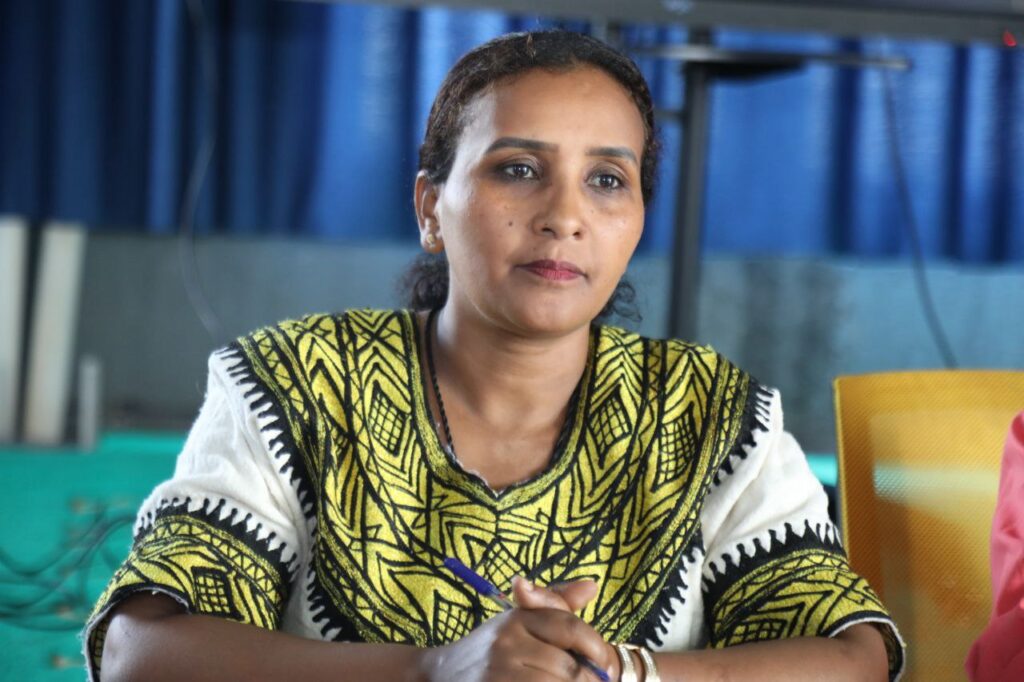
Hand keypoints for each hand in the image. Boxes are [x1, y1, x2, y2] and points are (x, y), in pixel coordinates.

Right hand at [419, 578, 615, 681]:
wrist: (440, 675)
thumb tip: (592, 586)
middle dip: (589, 679)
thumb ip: (554, 603)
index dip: (596, 645)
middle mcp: (506, 643)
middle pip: (567, 666)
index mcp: (517, 619)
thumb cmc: (489, 648)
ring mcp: (499, 673)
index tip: (606, 661)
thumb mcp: (518, 620)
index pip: (568, 626)